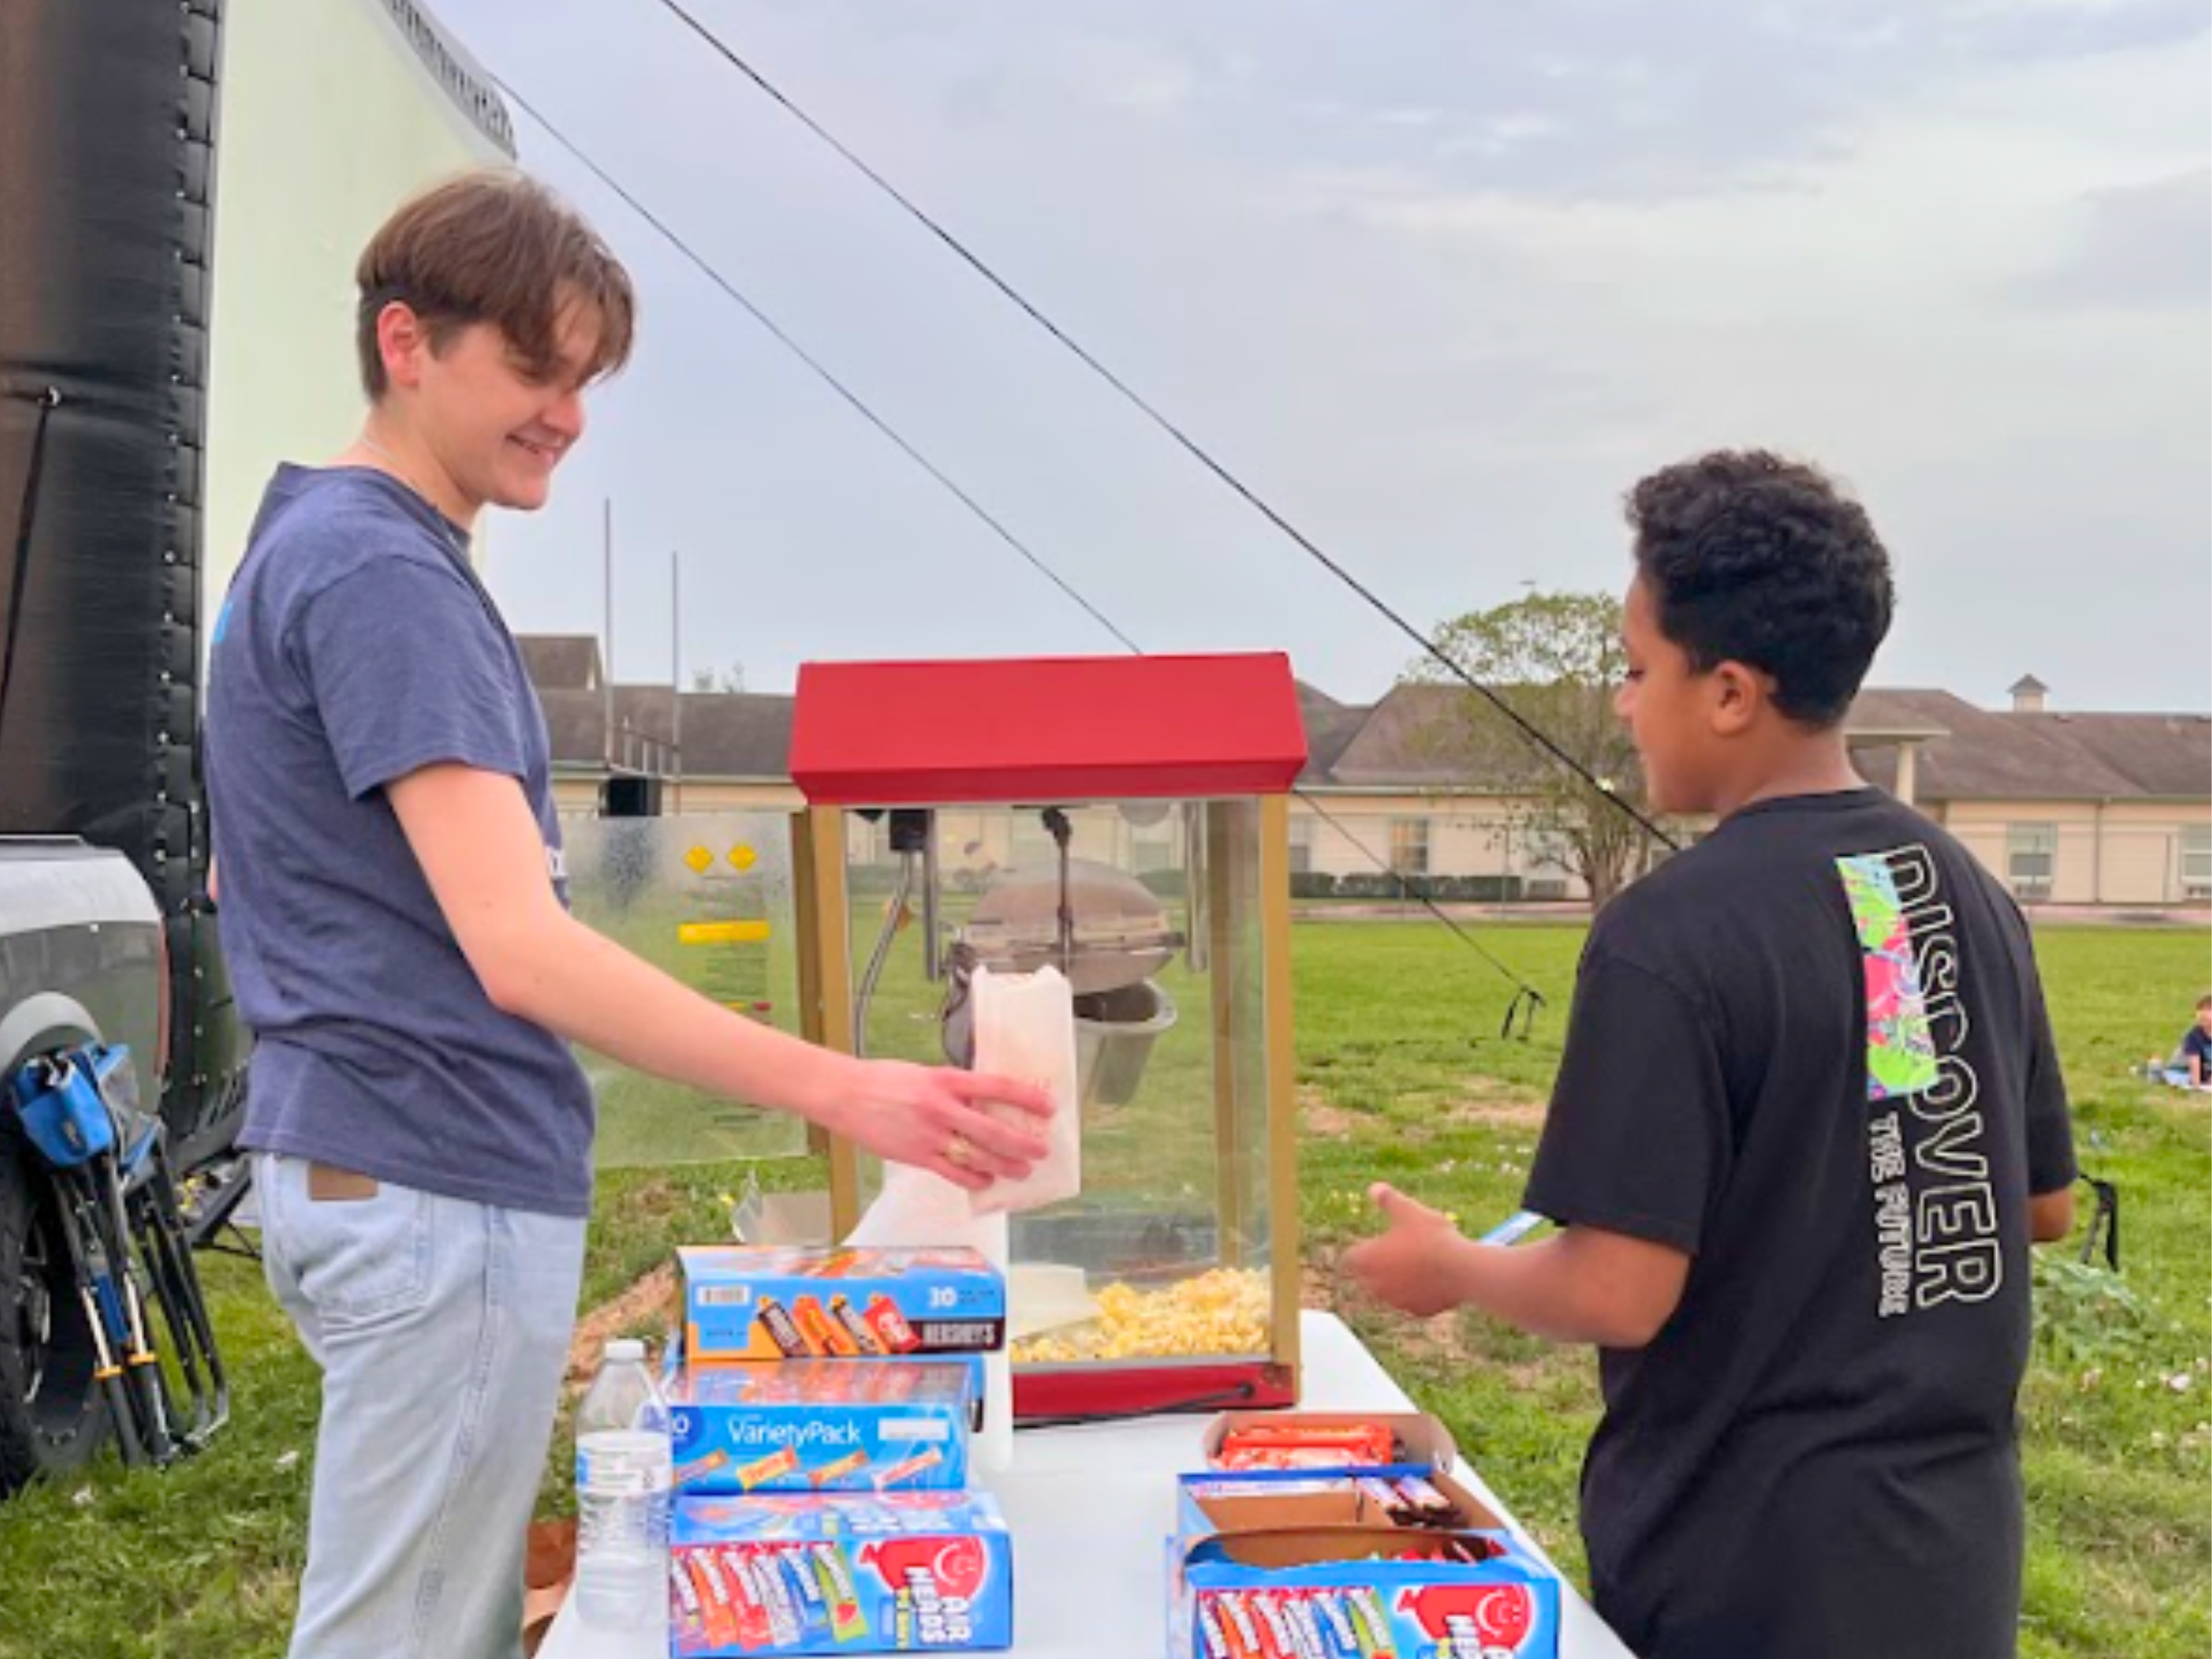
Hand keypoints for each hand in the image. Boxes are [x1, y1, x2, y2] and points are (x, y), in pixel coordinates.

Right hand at [826, 1060, 1052, 1192]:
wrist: (846, 1095)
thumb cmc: (884, 1080)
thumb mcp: (925, 1074)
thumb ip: (954, 1087)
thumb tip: (984, 1100)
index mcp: (946, 1080)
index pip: (997, 1087)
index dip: (1026, 1098)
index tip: (1047, 1106)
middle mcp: (941, 1108)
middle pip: (993, 1130)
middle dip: (1022, 1143)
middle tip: (1041, 1150)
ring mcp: (930, 1135)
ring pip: (977, 1156)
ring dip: (1004, 1166)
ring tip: (1022, 1171)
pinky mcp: (917, 1156)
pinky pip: (952, 1173)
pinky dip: (973, 1179)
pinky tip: (987, 1181)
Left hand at [1342, 1183, 1470, 1317]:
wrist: (1462, 1269)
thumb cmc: (1431, 1236)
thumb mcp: (1408, 1210)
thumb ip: (1388, 1199)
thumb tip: (1373, 1188)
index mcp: (1367, 1260)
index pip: (1351, 1257)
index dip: (1362, 1248)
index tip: (1376, 1241)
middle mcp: (1376, 1285)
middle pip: (1368, 1277)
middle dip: (1378, 1267)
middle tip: (1398, 1252)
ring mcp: (1397, 1302)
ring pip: (1391, 1292)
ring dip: (1398, 1282)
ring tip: (1418, 1265)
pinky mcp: (1418, 1311)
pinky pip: (1414, 1303)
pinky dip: (1419, 1294)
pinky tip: (1434, 1281)